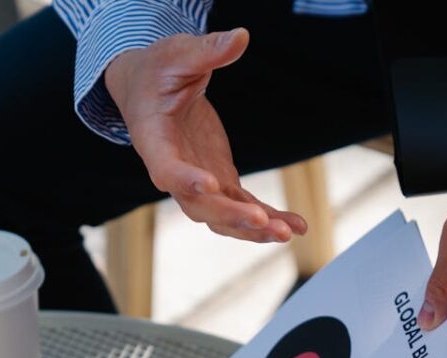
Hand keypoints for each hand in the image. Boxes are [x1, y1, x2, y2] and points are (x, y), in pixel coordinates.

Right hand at [104, 29, 305, 242]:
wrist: (150, 90)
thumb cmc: (156, 72)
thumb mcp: (178, 55)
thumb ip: (207, 51)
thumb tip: (240, 37)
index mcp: (154, 142)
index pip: (167, 170)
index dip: (187, 180)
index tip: (211, 185)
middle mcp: (174, 171)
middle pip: (200, 206)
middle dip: (231, 216)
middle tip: (261, 220)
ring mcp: (199, 182)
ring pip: (223, 217)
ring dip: (253, 228)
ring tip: (286, 232)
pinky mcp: (221, 181)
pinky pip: (244, 207)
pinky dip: (268, 219)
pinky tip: (296, 226)